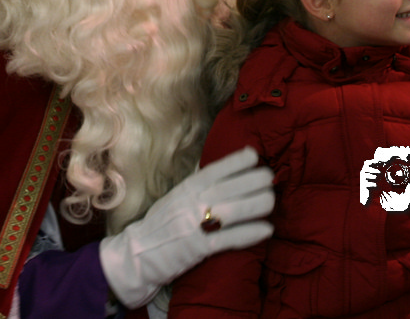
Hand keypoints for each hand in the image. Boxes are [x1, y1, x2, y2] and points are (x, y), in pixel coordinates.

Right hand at [99, 146, 274, 307]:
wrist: (137, 254)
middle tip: (271, 179)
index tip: (254, 154)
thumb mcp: (176, 196)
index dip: (236, 161)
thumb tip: (216, 165)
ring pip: (234, 211)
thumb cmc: (161, 223)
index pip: (215, 170)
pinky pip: (229, 239)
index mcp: (187, 188)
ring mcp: (195, 225)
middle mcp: (192, 202)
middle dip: (254, 181)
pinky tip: (267, 230)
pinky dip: (250, 233)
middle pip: (230, 188)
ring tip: (271, 201)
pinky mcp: (199, 248)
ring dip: (257, 205)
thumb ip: (196, 183)